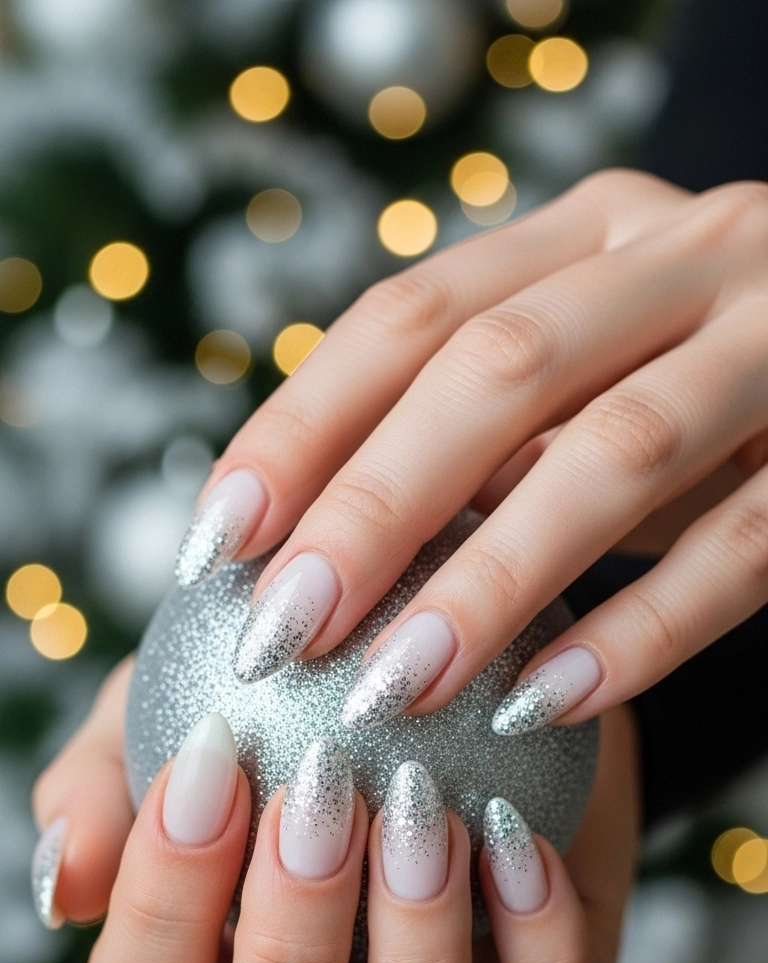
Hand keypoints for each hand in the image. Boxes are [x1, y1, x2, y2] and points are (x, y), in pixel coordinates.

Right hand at [32, 659, 637, 962]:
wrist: (452, 648)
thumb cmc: (294, 686)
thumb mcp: (177, 701)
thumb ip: (103, 782)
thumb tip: (69, 884)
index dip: (164, 908)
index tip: (207, 759)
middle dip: (290, 949)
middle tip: (320, 801)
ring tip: (427, 820)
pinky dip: (538, 945)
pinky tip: (516, 837)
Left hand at [175, 169, 767, 734]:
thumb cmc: (707, 394)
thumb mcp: (592, 375)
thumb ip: (481, 424)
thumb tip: (306, 543)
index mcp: (589, 234)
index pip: (412, 315)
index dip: (301, 428)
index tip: (217, 543)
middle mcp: (682, 256)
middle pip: (494, 369)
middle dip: (372, 508)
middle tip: (284, 630)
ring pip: (613, 454)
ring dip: (490, 579)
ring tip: (394, 686)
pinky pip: (740, 547)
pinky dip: (639, 631)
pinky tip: (548, 704)